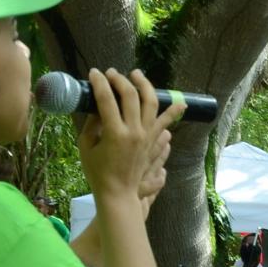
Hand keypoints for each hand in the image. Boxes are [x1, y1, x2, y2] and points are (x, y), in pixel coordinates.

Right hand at [79, 69, 186, 202]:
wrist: (118, 193)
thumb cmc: (97, 172)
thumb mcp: (86, 146)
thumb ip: (91, 123)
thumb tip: (97, 105)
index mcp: (114, 133)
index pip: (106, 99)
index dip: (99, 83)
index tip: (94, 73)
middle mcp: (134, 132)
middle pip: (130, 95)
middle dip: (120, 80)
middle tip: (111, 73)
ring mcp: (147, 136)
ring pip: (151, 102)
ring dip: (145, 85)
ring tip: (136, 75)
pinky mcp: (154, 141)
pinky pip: (165, 121)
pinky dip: (174, 111)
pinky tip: (181, 102)